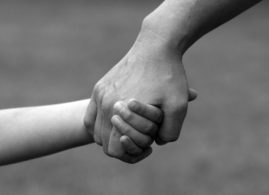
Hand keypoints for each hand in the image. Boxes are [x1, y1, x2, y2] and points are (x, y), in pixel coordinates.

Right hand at [84, 26, 196, 161]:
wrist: (155, 46)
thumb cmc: (168, 75)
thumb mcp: (178, 105)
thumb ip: (169, 132)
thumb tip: (157, 143)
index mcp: (119, 111)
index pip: (115, 149)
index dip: (131, 154)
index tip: (148, 147)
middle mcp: (104, 103)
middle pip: (104, 142)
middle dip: (122, 146)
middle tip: (141, 139)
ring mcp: (99, 94)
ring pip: (95, 130)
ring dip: (111, 135)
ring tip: (130, 131)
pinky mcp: (100, 87)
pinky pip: (90, 115)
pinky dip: (100, 124)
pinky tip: (116, 121)